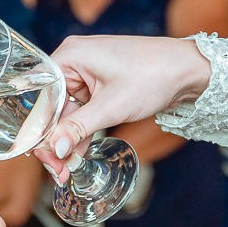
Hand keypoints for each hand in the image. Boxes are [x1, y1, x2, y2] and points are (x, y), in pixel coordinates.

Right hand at [37, 35, 208, 184]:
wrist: (188, 70)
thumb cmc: (153, 76)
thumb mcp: (112, 107)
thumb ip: (78, 128)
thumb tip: (53, 149)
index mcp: (69, 56)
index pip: (42, 97)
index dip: (39, 130)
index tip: (41, 157)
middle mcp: (73, 61)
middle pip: (52, 107)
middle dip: (54, 140)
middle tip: (57, 170)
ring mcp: (87, 73)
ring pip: (67, 112)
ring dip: (67, 140)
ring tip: (67, 169)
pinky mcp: (99, 84)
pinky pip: (82, 110)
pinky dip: (81, 131)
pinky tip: (77, 154)